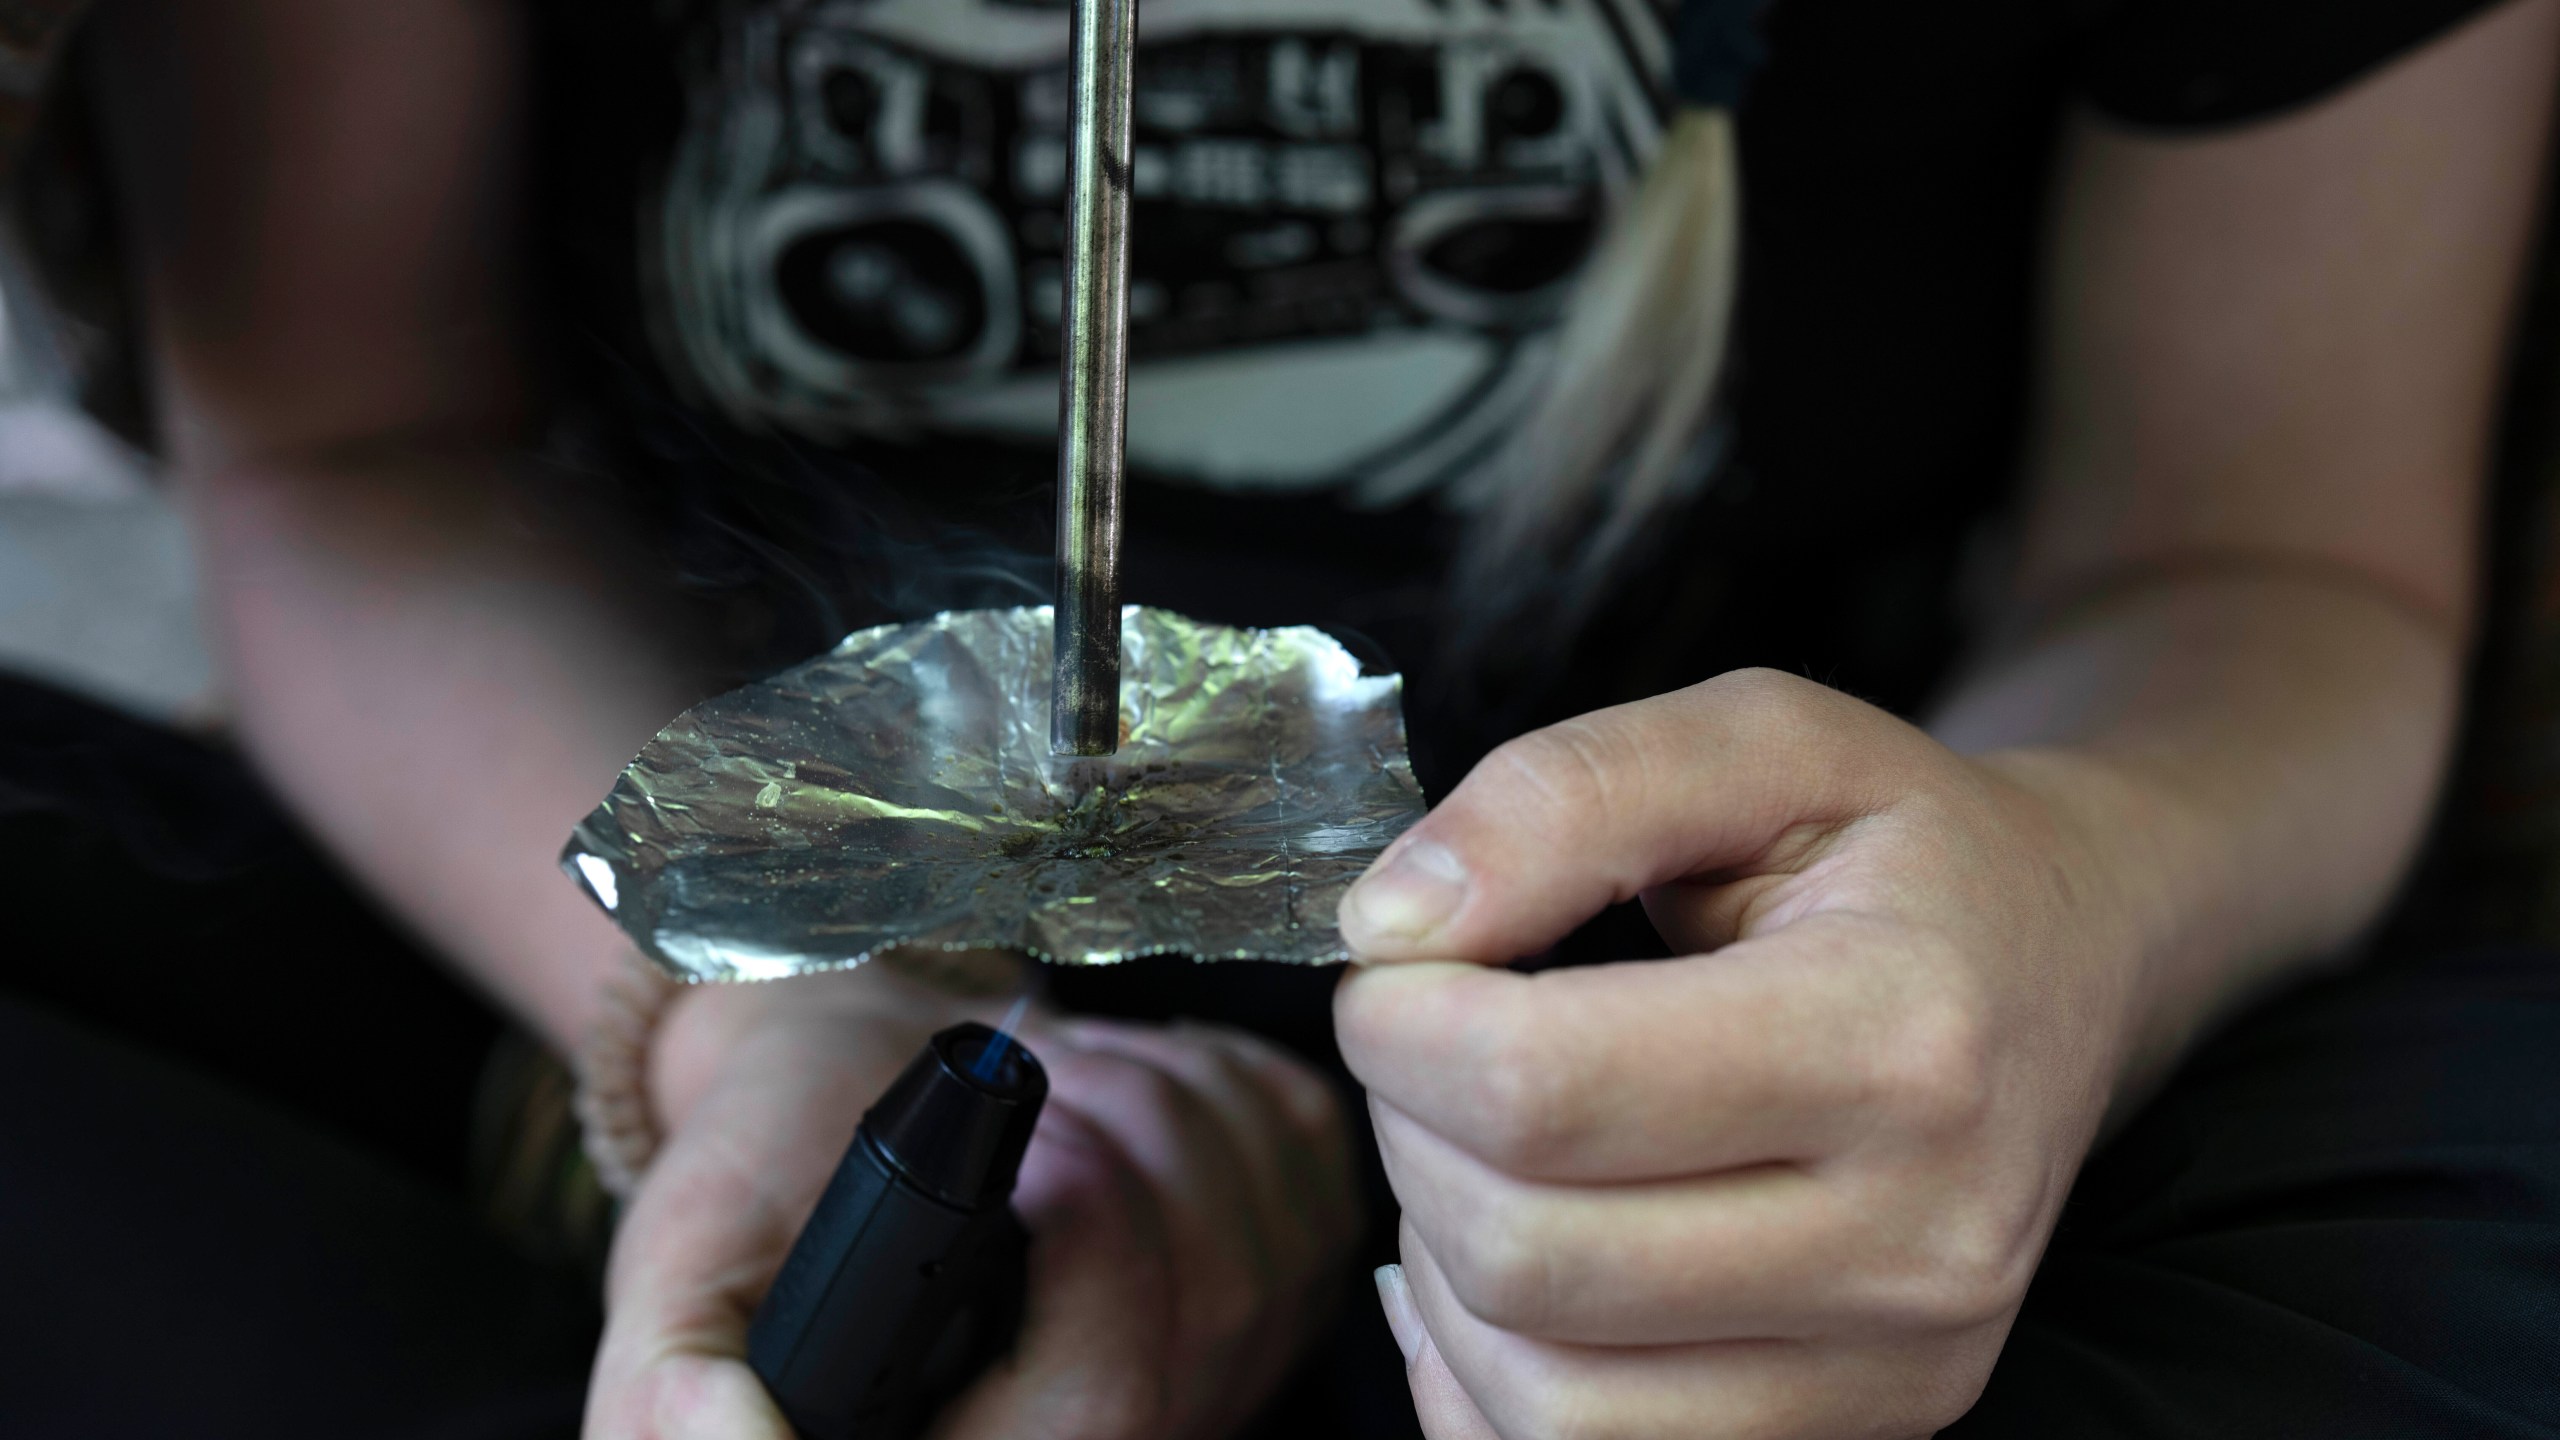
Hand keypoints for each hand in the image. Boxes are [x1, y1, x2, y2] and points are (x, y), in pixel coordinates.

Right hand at [583, 957, 1359, 1439]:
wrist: (855, 1089)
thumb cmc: (763, 1192)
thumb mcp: (678, 1283)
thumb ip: (680, 1398)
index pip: (1110, 1401)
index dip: (1096, 1243)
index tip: (1034, 1136)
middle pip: (1213, 1293)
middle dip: (1119, 1134)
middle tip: (1024, 1083)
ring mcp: (1229, 1367)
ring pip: (1265, 1216)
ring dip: (1155, 1094)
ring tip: (1056, 1091)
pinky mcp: (1293, 1267)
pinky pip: (1303, 1153)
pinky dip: (1216, 1074)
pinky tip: (1124, 1088)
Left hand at [1335, 670, 2152, 1438]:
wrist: (2067, 963)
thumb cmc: (1900, 848)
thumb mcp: (1759, 739)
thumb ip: (1563, 795)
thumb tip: (1389, 923)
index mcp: (1901, 1035)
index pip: (1542, 1090)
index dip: (1401, 1024)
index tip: (1396, 965)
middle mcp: (1922, 1236)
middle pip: (1525, 1254)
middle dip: (1409, 1132)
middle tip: (1431, 1041)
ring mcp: (1899, 1363)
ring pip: (1539, 1397)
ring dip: (1441, 1260)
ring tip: (1481, 1140)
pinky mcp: (1864, 1431)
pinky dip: (1486, 1377)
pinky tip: (1505, 1260)